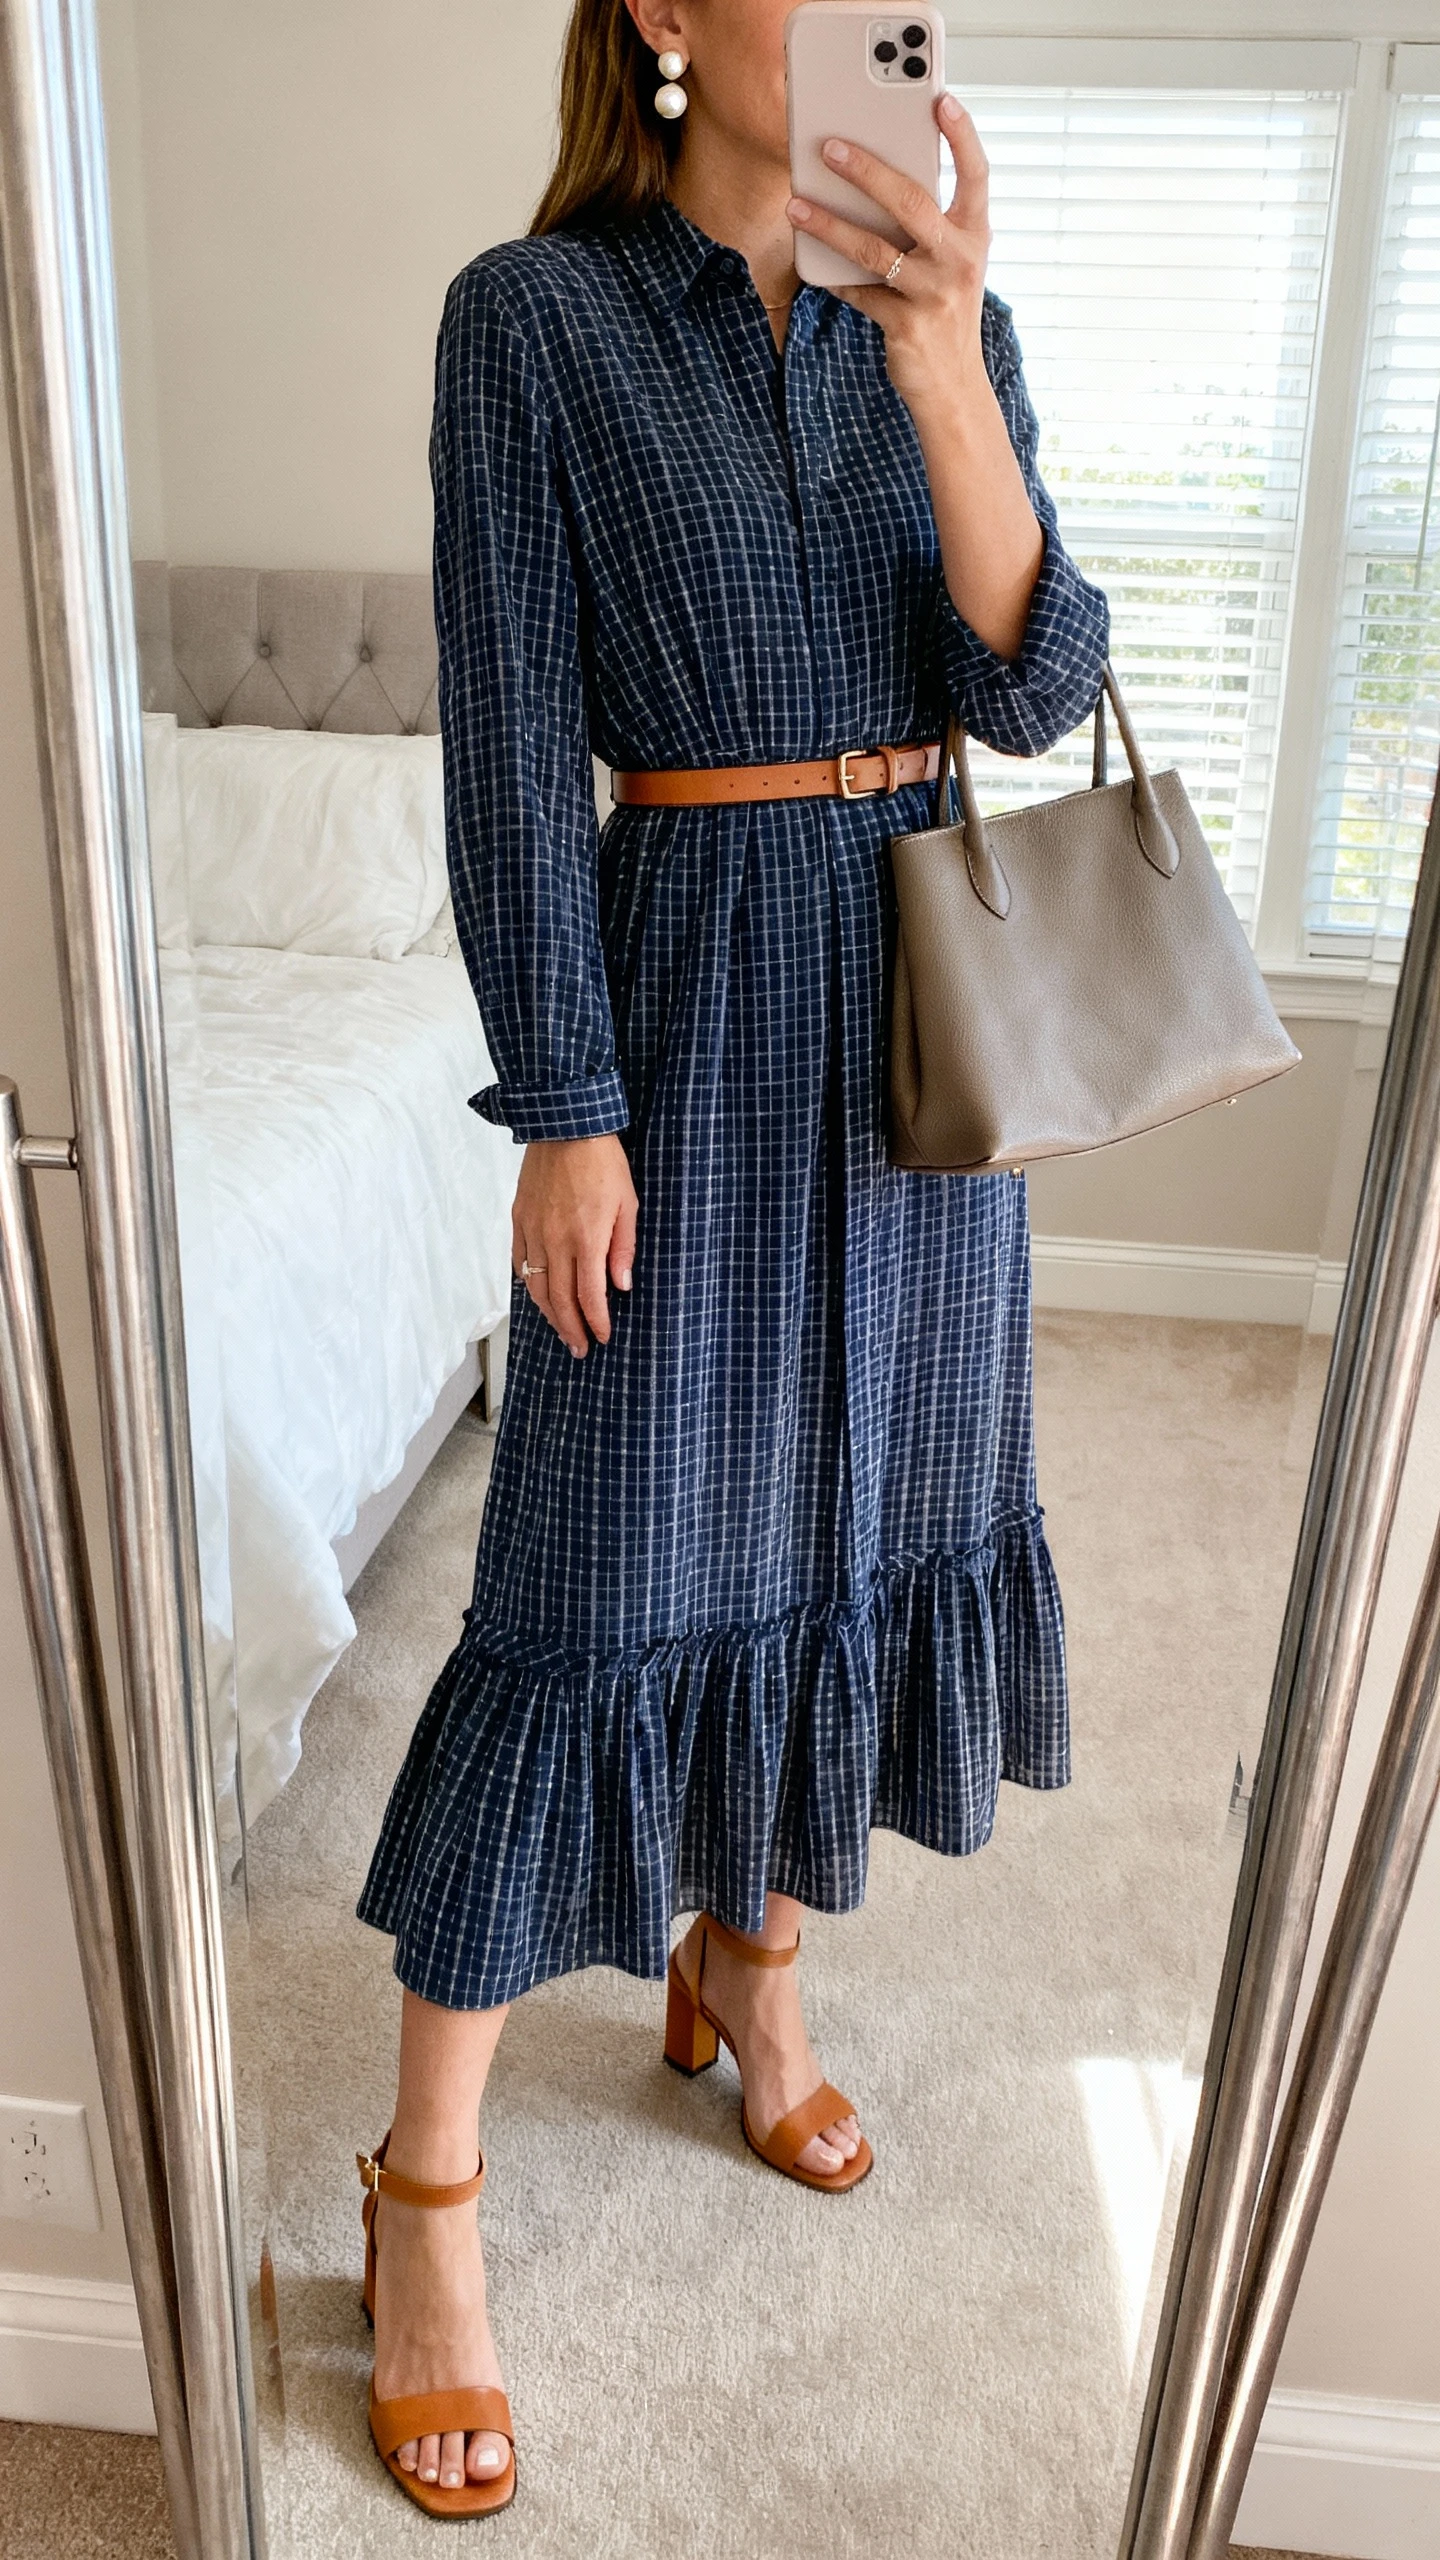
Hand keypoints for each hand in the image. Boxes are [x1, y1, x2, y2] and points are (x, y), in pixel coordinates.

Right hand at [512, 1133, 636, 1358]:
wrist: (566, 1125)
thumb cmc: (603, 1162)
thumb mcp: (629, 1204)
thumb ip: (623, 1248)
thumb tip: (620, 1284)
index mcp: (585, 1239)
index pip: (588, 1296)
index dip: (595, 1321)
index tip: (602, 1336)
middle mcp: (554, 1241)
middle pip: (559, 1299)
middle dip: (571, 1328)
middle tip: (579, 1348)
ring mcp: (532, 1231)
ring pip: (536, 1286)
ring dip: (548, 1313)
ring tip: (561, 1330)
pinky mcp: (519, 1219)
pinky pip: (519, 1262)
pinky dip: (528, 1284)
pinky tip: (538, 1294)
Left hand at [787, 93, 989, 419]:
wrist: (953, 387)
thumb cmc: (945, 312)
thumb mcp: (950, 264)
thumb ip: (925, 227)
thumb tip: (868, 184)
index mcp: (975, 236)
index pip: (976, 175)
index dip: (961, 136)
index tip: (940, 100)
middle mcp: (960, 261)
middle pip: (912, 202)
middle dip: (868, 170)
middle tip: (831, 148)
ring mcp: (935, 295)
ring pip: (874, 249)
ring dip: (830, 225)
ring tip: (797, 207)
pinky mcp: (907, 327)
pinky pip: (859, 292)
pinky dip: (834, 278)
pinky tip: (814, 266)